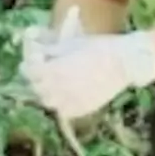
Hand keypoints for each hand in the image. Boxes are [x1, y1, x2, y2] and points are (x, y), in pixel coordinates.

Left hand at [20, 10, 154, 120]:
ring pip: (48, 102)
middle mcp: (58, 89)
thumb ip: (50, 51)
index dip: (30, 65)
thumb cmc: (98, 47)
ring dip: (48, 93)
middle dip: (38, 79)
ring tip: (56, 84)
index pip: (28, 72)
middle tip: (45, 72)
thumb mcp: (69, 44)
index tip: (36, 61)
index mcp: (52, 70)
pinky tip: (69, 94)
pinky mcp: (82, 110)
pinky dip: (63, 104)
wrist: (125, 62)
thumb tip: (37, 53)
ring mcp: (70, 102)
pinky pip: (64, 111)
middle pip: (36, 88)